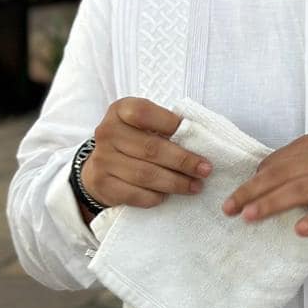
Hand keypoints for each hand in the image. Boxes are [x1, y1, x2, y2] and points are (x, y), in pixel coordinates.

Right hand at [82, 97, 211, 209]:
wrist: (102, 164)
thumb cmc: (135, 138)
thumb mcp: (146, 123)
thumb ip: (166, 125)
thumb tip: (199, 139)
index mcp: (120, 110)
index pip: (144, 113)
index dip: (171, 123)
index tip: (196, 136)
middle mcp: (107, 132)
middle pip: (151, 148)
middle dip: (183, 161)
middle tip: (205, 169)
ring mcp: (102, 159)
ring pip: (145, 174)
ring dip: (175, 182)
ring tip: (196, 185)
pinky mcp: (102, 185)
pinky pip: (134, 194)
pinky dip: (155, 197)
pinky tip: (169, 195)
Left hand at [222, 135, 307, 237]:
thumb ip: (290, 167)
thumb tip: (255, 183)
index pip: (275, 162)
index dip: (253, 179)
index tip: (234, 198)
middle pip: (282, 174)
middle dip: (253, 191)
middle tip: (230, 208)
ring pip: (301, 190)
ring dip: (273, 203)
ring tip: (251, 216)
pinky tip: (298, 230)